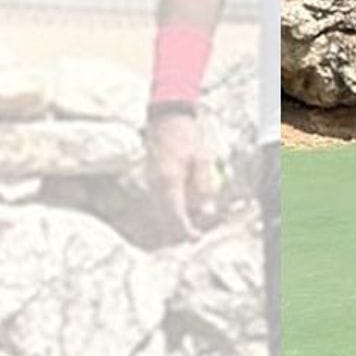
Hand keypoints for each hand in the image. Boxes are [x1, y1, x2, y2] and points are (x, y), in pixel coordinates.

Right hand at [145, 108, 213, 236]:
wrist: (167, 118)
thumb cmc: (187, 137)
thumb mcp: (203, 161)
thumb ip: (203, 188)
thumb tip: (205, 212)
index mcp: (169, 181)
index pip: (175, 215)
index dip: (185, 230)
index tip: (196, 238)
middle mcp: (155, 185)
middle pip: (168, 216)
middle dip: (184, 223)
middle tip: (201, 222)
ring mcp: (150, 182)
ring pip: (164, 208)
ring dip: (179, 213)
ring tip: (198, 206)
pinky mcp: (150, 179)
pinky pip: (162, 198)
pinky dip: (174, 202)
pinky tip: (187, 195)